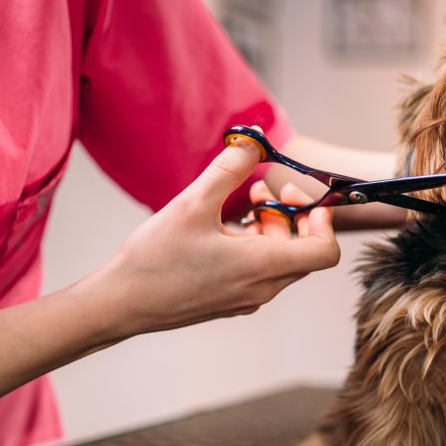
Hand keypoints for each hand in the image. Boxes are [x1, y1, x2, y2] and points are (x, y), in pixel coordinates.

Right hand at [90, 138, 339, 337]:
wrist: (121, 305)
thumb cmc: (155, 259)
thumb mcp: (193, 203)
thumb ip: (229, 168)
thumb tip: (254, 139)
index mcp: (262, 266)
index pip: (325, 250)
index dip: (322, 221)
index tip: (294, 197)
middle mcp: (263, 288)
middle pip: (304, 253)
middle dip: (290, 217)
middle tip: (261, 192)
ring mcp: (247, 300)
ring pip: (281, 262)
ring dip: (270, 229)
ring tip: (242, 205)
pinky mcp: (231, 303)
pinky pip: (260, 273)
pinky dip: (254, 247)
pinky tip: (223, 230)